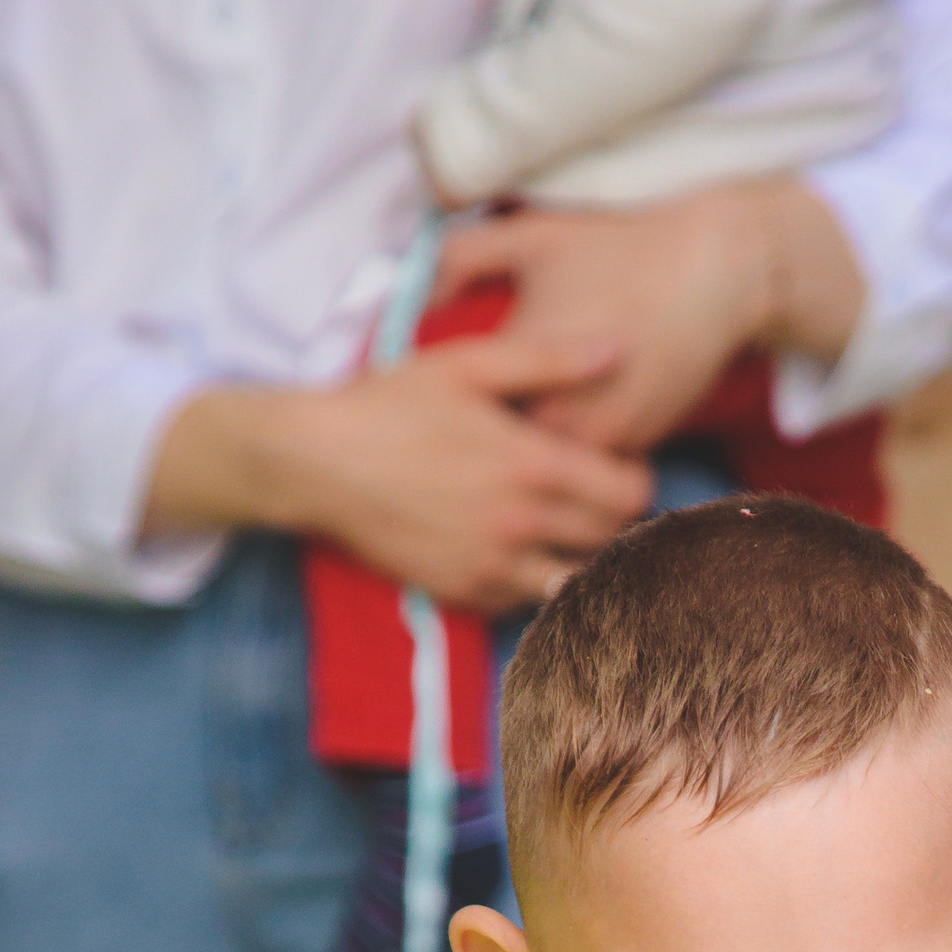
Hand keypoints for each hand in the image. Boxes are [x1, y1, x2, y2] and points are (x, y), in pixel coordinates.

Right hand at [143, 330, 652, 607]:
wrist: (316, 463)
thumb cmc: (389, 404)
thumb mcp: (467, 365)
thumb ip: (548, 360)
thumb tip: (618, 349)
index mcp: (532, 465)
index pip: (630, 494)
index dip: (636, 480)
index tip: (620, 467)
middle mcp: (520, 525)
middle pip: (611, 542)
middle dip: (617, 522)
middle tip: (601, 500)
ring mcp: (492, 567)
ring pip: (574, 582)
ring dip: (582, 560)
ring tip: (570, 533)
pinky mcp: (463, 593)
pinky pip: (526, 602)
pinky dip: (537, 583)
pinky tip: (526, 554)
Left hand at [434, 181, 865, 451]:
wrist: (713, 271)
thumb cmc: (618, 248)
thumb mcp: (529, 237)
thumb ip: (461, 260)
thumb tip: (421, 296)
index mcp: (521, 368)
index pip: (463, 425)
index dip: (443, 433)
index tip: (428, 434)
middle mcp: (561, 416)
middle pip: (503, 465)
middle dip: (483, 468)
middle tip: (454, 472)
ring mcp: (603, 439)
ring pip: (551, 481)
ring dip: (532, 480)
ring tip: (501, 480)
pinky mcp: (638, 448)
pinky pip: (592, 478)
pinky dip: (574, 475)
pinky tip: (558, 465)